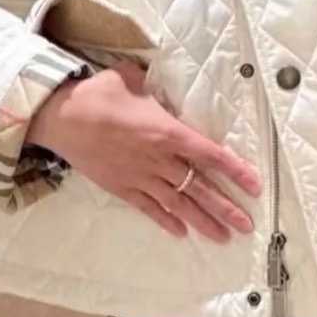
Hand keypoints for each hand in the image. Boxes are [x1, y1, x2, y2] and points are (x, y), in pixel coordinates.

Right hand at [27, 62, 261, 241]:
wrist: (61, 118)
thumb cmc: (99, 94)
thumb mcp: (133, 79)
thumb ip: (154, 87)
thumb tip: (160, 83)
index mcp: (168, 132)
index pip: (211, 155)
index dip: (236, 171)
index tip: (255, 185)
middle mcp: (159, 159)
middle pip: (200, 187)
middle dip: (226, 207)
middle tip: (248, 224)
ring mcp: (141, 177)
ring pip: (179, 203)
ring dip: (202, 221)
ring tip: (223, 237)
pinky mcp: (122, 188)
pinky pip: (149, 208)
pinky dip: (166, 220)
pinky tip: (181, 232)